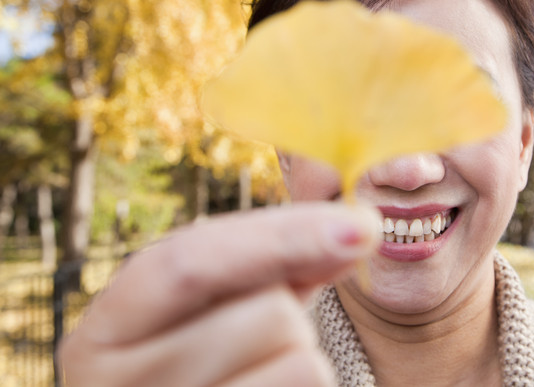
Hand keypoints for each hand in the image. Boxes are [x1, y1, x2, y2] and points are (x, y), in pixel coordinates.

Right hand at [58, 202, 379, 386]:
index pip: (192, 261)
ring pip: (304, 364)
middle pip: (269, 313)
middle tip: (269, 334)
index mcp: (109, 329)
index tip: (362, 224)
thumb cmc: (200, 363)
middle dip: (294, 313)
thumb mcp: (221, 305)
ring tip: (262, 374)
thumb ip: (279, 263)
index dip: (283, 235)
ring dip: (305, 359)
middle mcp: (119, 385)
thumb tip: (356, 228)